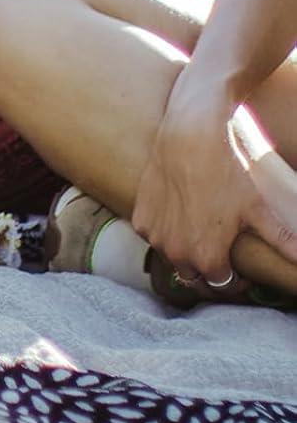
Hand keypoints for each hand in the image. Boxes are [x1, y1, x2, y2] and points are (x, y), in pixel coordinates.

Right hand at [133, 79, 296, 294]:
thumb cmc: (225, 172)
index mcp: (206, 257)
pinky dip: (165, 233)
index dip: (235, 278)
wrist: (188, 137)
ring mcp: (154, 235)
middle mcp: (176, 252)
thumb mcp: (258, 209)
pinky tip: (178, 217)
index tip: (239, 266)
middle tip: (219, 253)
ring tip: (199, 233)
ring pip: (172, 258)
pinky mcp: (140, 217)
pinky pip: (153, 236)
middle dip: (208, 271)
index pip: (221, 285)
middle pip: (194, 277)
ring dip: (184, 253)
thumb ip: (282, 241)